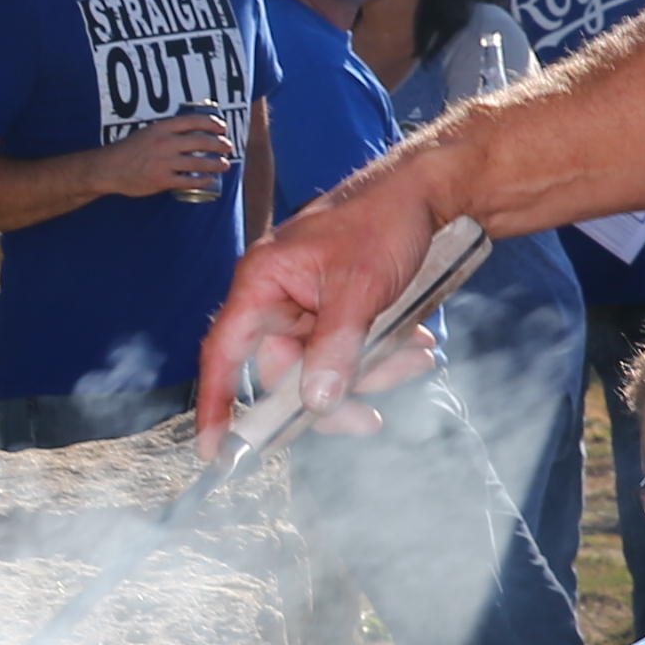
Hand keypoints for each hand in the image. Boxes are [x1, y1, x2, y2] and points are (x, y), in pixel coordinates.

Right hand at [101, 111, 236, 203]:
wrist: (108, 169)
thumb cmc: (128, 151)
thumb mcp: (147, 133)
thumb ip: (166, 132)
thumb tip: (189, 133)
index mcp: (161, 128)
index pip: (193, 121)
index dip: (212, 123)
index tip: (222, 127)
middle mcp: (165, 143)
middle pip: (201, 141)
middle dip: (219, 144)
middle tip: (227, 147)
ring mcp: (164, 162)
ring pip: (199, 162)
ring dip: (216, 163)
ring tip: (224, 164)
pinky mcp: (162, 180)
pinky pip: (188, 181)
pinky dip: (202, 180)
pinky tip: (209, 180)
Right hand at [195, 150, 454, 444]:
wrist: (428, 193)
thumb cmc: (382, 219)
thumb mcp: (359, 287)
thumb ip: (334, 347)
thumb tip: (316, 402)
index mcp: (263, 282)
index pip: (224, 351)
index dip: (215, 402)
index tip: (215, 451)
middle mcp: (279, 297)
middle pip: (288, 373)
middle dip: (335, 391)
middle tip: (369, 417)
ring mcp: (310, 307)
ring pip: (327, 367)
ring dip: (372, 372)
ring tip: (416, 355)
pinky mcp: (339, 312)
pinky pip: (351, 352)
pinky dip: (383, 355)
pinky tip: (415, 342)